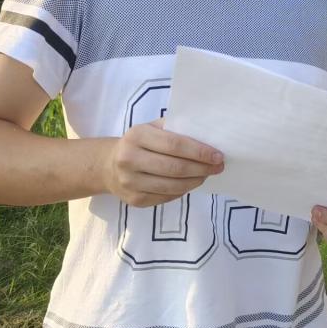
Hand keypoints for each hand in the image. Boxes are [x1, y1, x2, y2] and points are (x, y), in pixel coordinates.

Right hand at [102, 118, 224, 206]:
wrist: (108, 165)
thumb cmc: (139, 142)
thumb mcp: (151, 128)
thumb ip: (175, 128)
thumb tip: (207, 134)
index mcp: (137, 136)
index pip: (175, 144)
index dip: (199, 152)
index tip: (218, 155)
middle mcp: (129, 159)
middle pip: (175, 168)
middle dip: (202, 168)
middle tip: (218, 167)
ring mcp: (130, 182)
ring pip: (173, 186)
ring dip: (195, 181)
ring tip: (207, 175)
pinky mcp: (134, 200)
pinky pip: (166, 197)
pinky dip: (183, 191)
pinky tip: (190, 183)